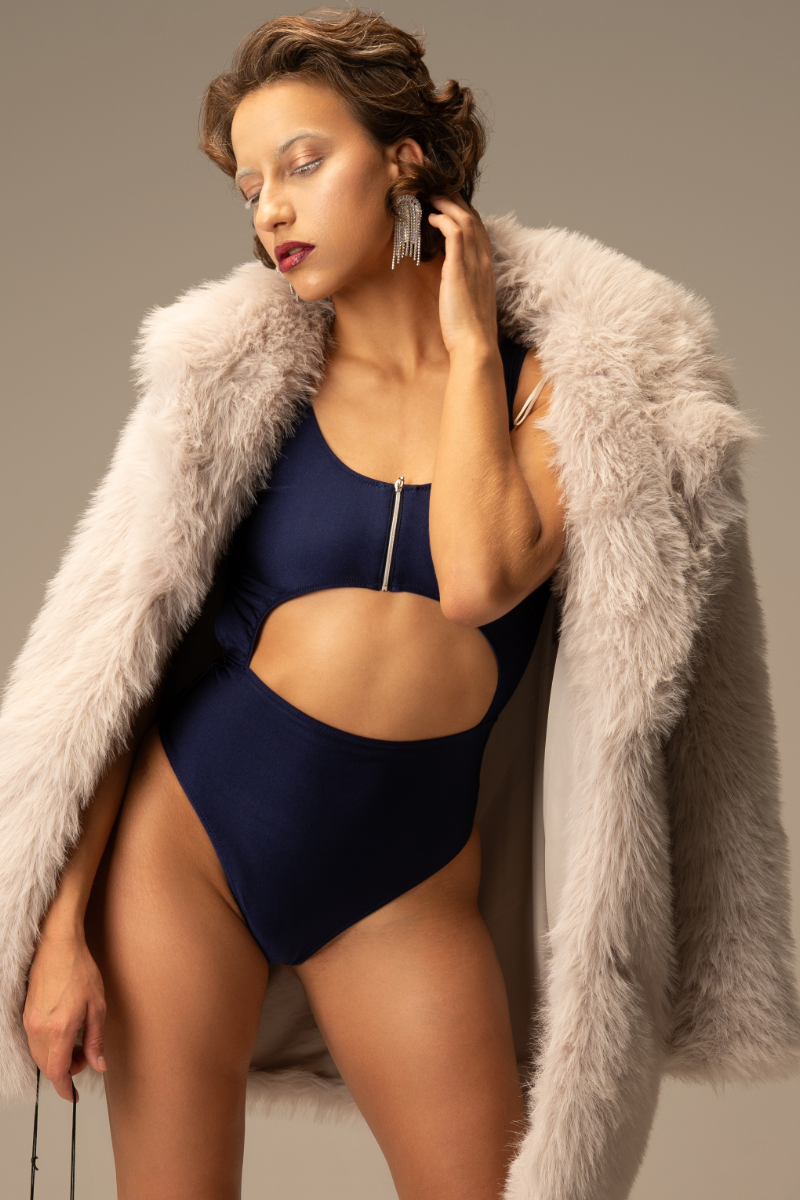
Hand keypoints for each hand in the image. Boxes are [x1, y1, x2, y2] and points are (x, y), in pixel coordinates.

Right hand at [23, 929, 107, 1101]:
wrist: (58, 945)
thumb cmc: (80, 970)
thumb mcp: (97, 1006)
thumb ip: (95, 1039)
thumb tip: (98, 1064)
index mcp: (59, 1029)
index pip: (57, 1072)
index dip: (65, 1089)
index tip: (73, 1096)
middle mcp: (39, 1029)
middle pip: (47, 1066)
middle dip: (66, 1071)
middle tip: (84, 1058)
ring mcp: (30, 1022)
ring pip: (40, 1056)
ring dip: (57, 1059)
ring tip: (77, 1044)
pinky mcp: (27, 1014)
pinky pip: (35, 1042)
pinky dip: (48, 1047)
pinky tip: (63, 1035)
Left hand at [427, 194, 497, 355]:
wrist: (474, 346)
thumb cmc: (467, 329)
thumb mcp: (466, 299)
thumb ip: (461, 282)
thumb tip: (448, 276)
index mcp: (485, 267)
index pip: (478, 228)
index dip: (462, 211)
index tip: (446, 204)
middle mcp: (483, 260)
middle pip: (473, 217)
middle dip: (454, 200)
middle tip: (434, 189)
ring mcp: (474, 263)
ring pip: (465, 219)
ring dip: (447, 203)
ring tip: (429, 195)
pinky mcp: (460, 269)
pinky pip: (456, 233)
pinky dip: (444, 220)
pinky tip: (431, 217)